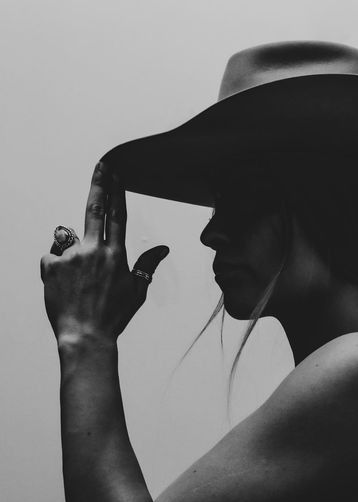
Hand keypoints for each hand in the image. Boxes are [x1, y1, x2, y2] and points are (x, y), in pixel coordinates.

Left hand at [40, 162, 169, 343]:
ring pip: (69, 241)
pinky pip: (51, 257)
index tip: (116, 173)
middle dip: (99, 185)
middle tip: (101, 166)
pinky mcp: (50, 266)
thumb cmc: (113, 316)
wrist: (85, 336)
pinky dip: (55, 267)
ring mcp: (70, 258)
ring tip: (78, 282)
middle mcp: (94, 252)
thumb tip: (163, 248)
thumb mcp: (137, 291)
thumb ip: (148, 265)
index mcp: (116, 256)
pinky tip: (64, 285)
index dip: (117, 192)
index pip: (117, 216)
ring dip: (72, 253)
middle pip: (95, 210)